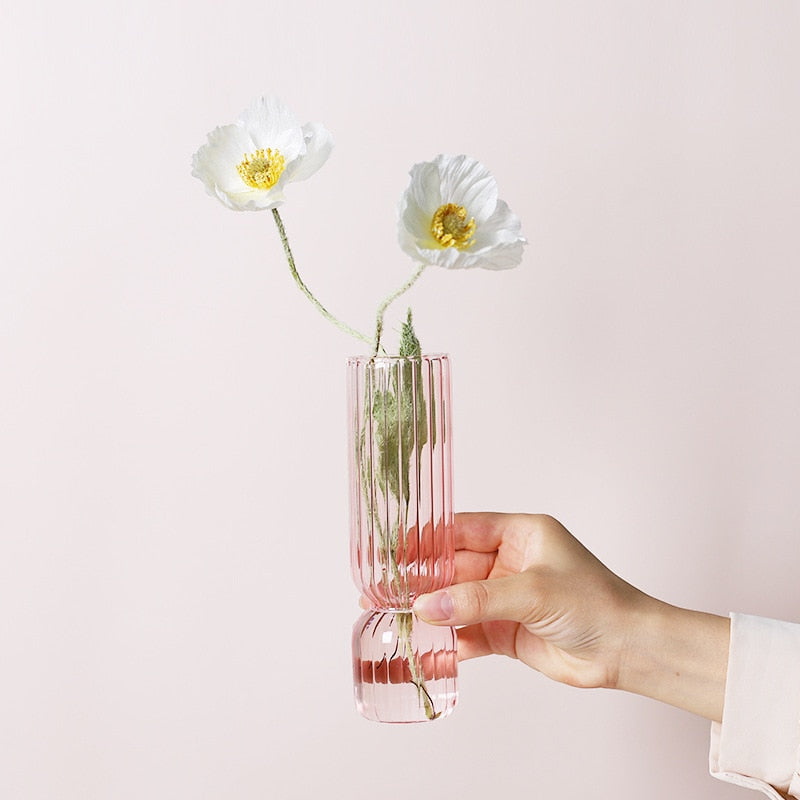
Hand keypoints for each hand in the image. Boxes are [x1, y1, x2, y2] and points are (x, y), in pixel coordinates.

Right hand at [413, 512, 729, 720]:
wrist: (626, 651)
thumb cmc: (595, 603)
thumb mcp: (533, 591)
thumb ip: (478, 598)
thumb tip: (429, 604)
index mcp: (519, 534)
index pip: (462, 529)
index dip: (427, 538)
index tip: (394, 547)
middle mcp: (509, 562)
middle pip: (453, 567)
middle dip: (420, 578)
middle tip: (382, 586)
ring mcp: (506, 598)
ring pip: (456, 600)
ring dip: (428, 610)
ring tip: (389, 615)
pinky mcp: (505, 631)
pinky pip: (467, 633)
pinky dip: (447, 641)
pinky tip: (424, 649)